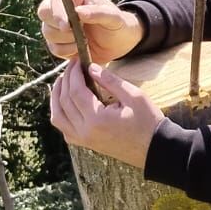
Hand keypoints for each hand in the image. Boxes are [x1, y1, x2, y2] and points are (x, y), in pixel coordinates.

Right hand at [37, 0, 142, 65]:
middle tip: (76, 34)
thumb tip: (79, 12)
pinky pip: (53, 48)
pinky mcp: (57, 41)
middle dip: (60, 27)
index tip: (67, 26)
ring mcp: (56, 23)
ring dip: (65, 40)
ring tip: (84, 41)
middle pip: (44, 13)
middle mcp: (61, 5)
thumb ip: (99, 13)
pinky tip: (79, 49)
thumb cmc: (117, 24)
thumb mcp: (114, 17)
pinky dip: (66, 51)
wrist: (118, 43)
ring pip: (47, 32)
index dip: (58, 12)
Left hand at [49, 60, 163, 168]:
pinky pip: (64, 128)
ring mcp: (83, 139)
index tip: (76, 60)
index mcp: (97, 119)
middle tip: (71, 66)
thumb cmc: (148, 122)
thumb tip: (90, 67)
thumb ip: (110, 81)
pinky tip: (65, 102)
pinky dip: (60, 113)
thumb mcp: (134, 96)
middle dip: (65, 80)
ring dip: (56, 97)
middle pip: (64, 101)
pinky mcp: (85, 143)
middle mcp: (85, 131)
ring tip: (62, 81)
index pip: (76, 91)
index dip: (73, 73)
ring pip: (57, 116)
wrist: (154, 148)